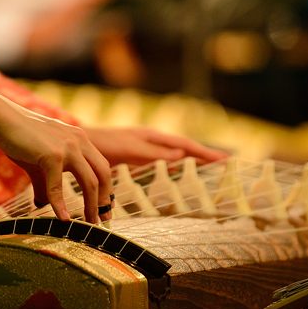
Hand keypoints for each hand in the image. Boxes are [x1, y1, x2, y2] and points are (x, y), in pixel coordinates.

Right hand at [0, 89, 113, 222]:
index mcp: (81, 140)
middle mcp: (79, 142)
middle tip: (104, 219)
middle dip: (105, 199)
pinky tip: (63, 219)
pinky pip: (58, 186)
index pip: (102, 167)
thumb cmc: (21, 140)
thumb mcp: (40, 163)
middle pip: (103, 174)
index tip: (106, 208)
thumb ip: (46, 183)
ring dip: (92, 205)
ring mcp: (67, 147)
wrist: (3, 119)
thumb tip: (42, 204)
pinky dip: (61, 205)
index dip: (107, 189)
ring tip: (90, 223)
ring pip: (89, 181)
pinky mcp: (51, 155)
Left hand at [84, 126, 227, 167]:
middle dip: (204, 154)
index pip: (185, 145)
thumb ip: (154, 154)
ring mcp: (146, 148)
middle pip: (184, 148)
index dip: (205, 153)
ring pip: (176, 154)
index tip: (224, 160)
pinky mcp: (138, 156)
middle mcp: (152, 140)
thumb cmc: (103, 145)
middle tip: (226, 162)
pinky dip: (177, 164)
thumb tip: (182, 156)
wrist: (81, 145)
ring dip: (193, 159)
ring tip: (212, 166)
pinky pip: (163, 160)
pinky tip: (181, 171)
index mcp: (153, 137)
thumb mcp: (130, 150)